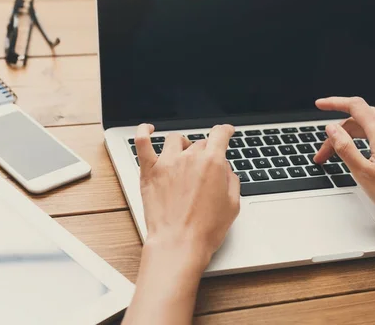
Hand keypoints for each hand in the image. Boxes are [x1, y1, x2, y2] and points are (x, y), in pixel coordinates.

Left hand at [135, 123, 240, 265]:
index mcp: (212, 163)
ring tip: (183, 153)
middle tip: (206, 167)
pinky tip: (147, 129)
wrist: (179, 244)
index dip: (225, 131)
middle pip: (199, 143)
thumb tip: (225, 169)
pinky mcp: (149, 172)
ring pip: (175, 140)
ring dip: (182, 143)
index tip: (226, 132)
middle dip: (205, 151)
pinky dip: (143, 131)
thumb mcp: (233, 204)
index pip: (219, 134)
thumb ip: (231, 179)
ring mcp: (167, 163)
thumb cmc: (205, 229)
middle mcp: (189, 157)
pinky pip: (142, 143)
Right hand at [314, 97, 374, 246]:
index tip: (320, 105)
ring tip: (342, 145)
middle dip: (339, 130)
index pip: (354, 106)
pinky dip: (371, 128)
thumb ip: (345, 147)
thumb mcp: (363, 173)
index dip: (334, 103)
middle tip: (325, 153)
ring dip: (354, 129)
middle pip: (361, 116)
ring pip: (373, 119)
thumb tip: (332, 129)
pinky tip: (367, 139)